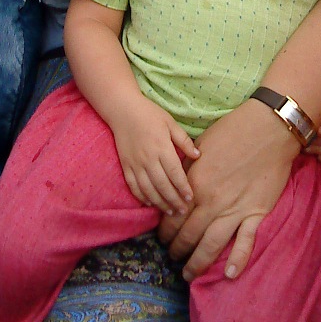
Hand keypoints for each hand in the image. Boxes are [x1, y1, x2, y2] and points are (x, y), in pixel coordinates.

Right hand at [111, 97, 198, 214]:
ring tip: (170, 212)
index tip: (191, 198)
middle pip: (163, 185)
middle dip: (174, 200)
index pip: (174, 173)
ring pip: (148, 189)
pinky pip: (133, 186)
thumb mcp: (170, 122)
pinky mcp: (125, 165)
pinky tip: (150, 203)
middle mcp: (148, 158)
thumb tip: (198, 155)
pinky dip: (142, 197)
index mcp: (161, 147)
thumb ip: (183, 140)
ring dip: (160, 203)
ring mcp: (135, 163)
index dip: (183, 188)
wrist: (123, 109)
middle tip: (183, 212)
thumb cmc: (149, 114)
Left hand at [156, 98, 298, 280]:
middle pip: (188, 233)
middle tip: (172, 257)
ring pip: (211, 243)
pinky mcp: (256, 213)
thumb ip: (187, 168)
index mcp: (195, 182)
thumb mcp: (200, 146)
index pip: (174, 214)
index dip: (165, 230)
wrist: (267, 129)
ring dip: (198, 262)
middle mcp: (211, 200)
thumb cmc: (232, 131)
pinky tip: (230, 275)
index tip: (162, 238)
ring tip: (188, 274)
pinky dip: (238, 260)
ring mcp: (234, 209)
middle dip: (177, 248)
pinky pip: (246, 241)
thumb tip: (175, 184)